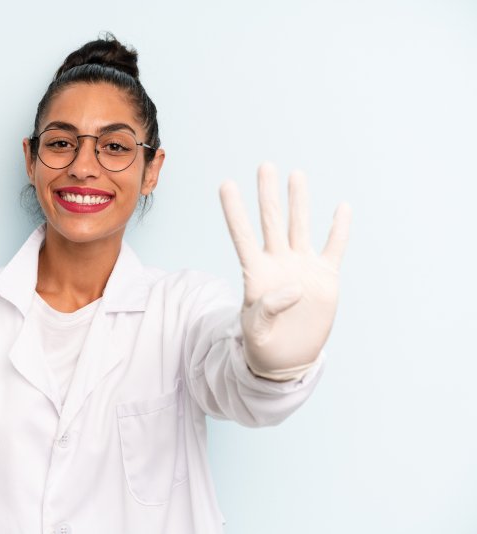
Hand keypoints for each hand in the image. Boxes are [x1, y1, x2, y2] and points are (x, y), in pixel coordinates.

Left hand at [219, 163, 351, 380]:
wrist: (287, 358)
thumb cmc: (263, 344)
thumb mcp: (257, 331)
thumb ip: (267, 309)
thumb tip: (293, 287)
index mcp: (255, 273)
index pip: (242, 236)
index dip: (234, 211)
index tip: (226, 184)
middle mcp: (278, 262)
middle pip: (272, 222)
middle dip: (268, 194)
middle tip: (265, 165)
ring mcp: (302, 266)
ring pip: (300, 226)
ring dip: (299, 202)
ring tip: (296, 175)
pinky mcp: (325, 277)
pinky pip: (334, 248)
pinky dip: (339, 229)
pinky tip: (341, 208)